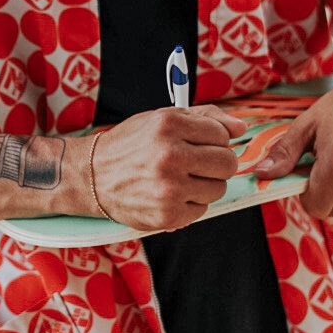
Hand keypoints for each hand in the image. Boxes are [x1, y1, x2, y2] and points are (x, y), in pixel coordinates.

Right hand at [87, 106, 244, 230]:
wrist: (91, 176)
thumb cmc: (130, 145)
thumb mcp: (162, 118)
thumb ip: (205, 118)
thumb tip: (240, 128)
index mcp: (169, 124)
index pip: (223, 134)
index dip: (215, 141)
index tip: (201, 144)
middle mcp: (170, 155)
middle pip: (227, 163)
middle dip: (217, 164)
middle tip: (196, 164)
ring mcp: (169, 188)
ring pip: (218, 188)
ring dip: (204, 185)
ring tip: (179, 179)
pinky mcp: (168, 215)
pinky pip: (202, 210)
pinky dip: (190, 204)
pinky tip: (170, 195)